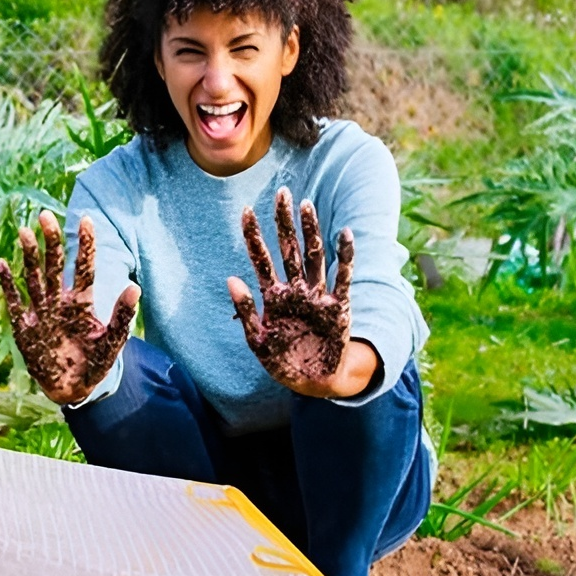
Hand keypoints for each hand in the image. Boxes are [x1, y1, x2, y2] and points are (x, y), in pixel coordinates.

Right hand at [0, 212, 138, 406]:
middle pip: (54, 265)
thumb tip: (135, 287)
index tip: (87, 220)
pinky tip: (3, 264)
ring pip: (34, 277)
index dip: (85, 244)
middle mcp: (61, 302)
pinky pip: (15, 302)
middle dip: (51, 241)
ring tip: (25, 232)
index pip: (84, 267)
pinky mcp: (25, 327)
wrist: (72, 387)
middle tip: (46, 216)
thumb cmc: (95, 363)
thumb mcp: (113, 341)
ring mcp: (41, 313)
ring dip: (30, 256)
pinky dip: (9, 285)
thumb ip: (122, 315)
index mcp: (83, 302)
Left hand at [227, 188, 373, 397]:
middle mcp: (295, 290)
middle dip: (284, 222)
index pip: (261, 259)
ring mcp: (317, 295)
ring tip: (305, 205)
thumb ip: (245, 310)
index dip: (253, 236)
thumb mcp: (257, 340)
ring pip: (313, 255)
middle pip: (289, 248)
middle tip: (282, 192)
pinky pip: (343, 277)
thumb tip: (230, 278)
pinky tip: (343, 234)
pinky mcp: (338, 306)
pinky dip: (345, 256)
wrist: (313, 383)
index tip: (245, 210)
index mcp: (273, 297)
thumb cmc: (283, 363)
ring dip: (310, 230)